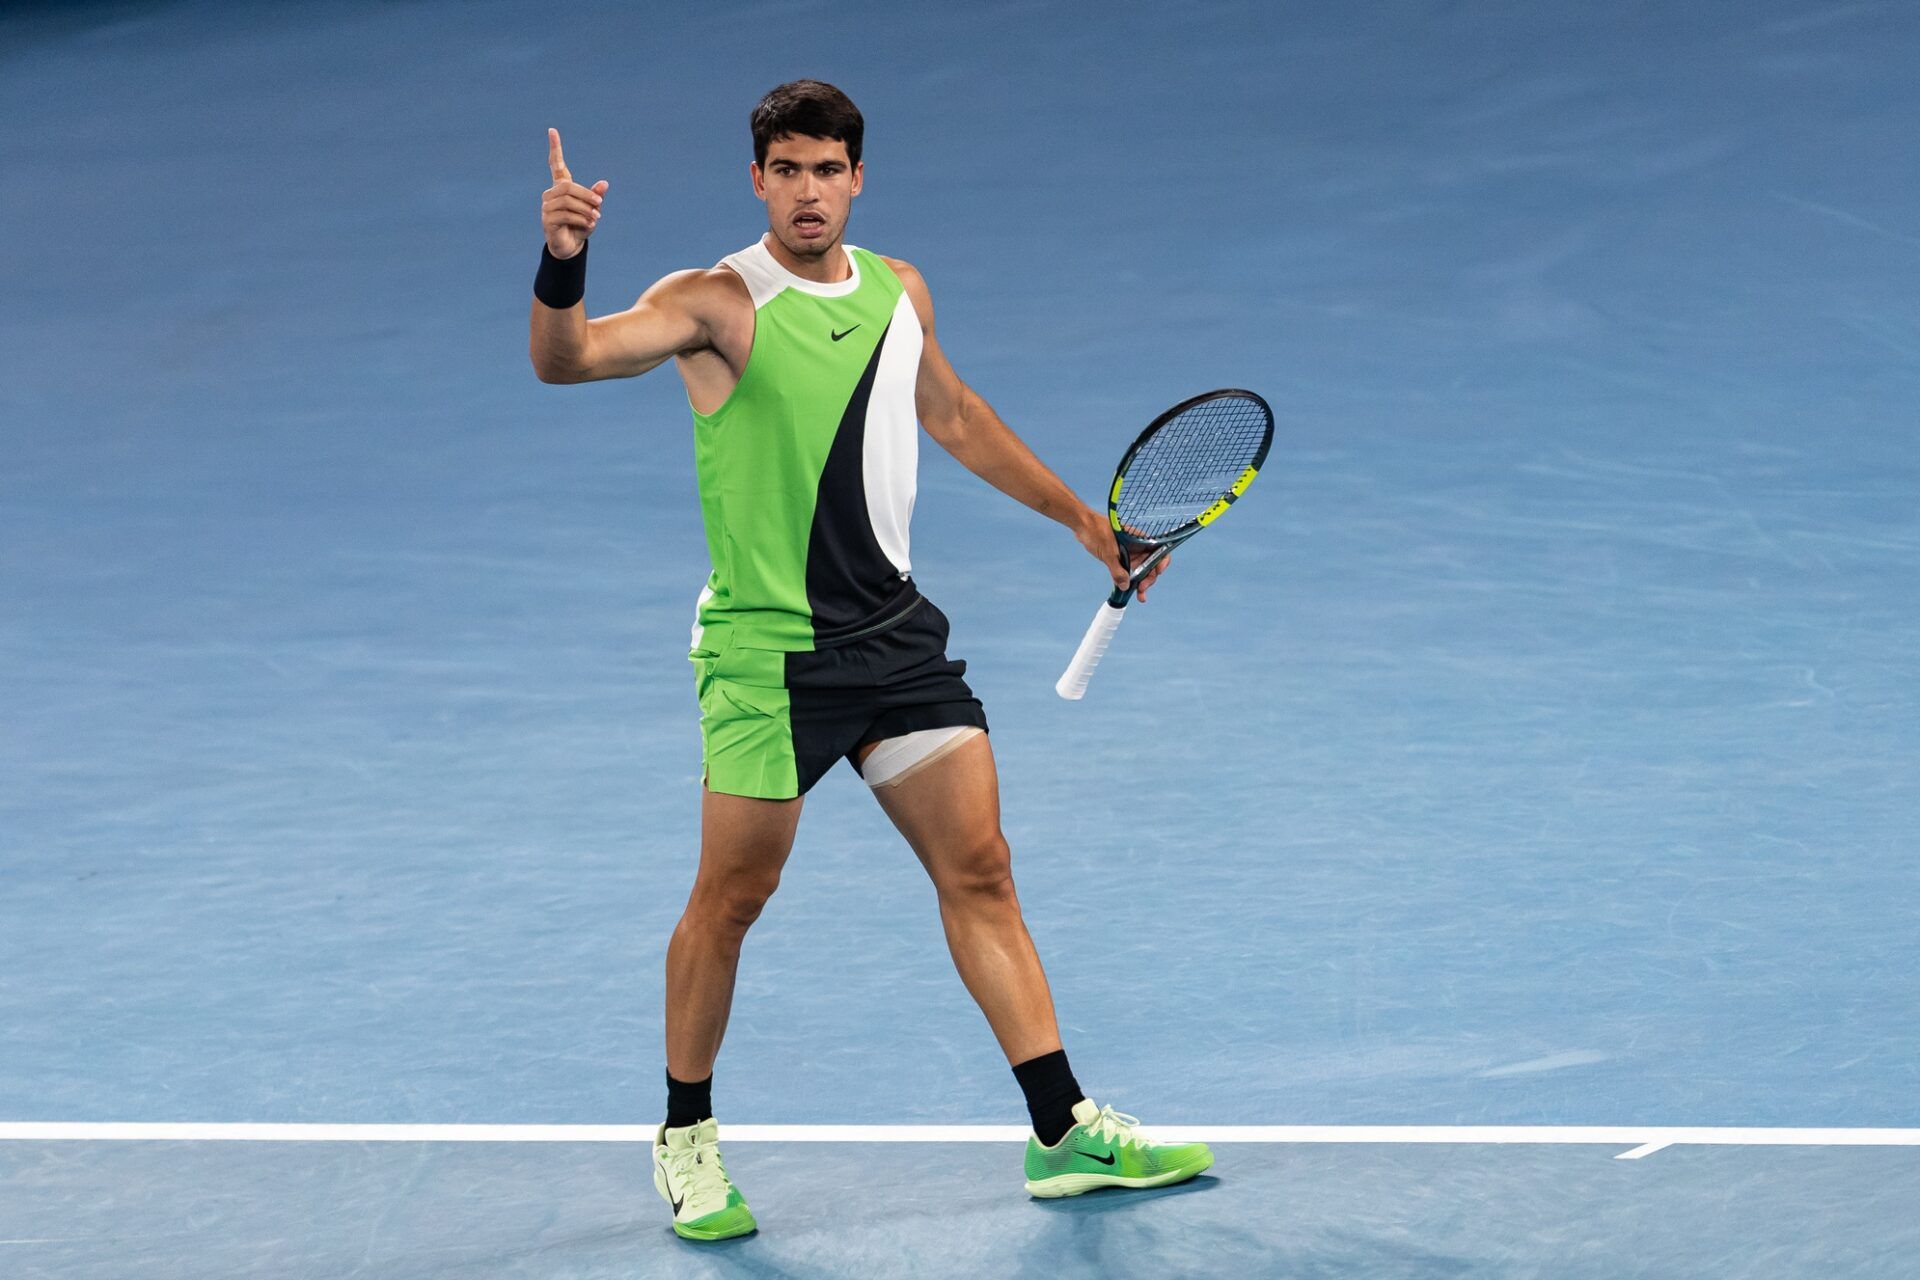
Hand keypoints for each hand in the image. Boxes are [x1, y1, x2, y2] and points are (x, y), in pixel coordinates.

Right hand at [542, 128, 607, 259]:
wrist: (571, 247)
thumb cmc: (581, 225)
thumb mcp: (592, 209)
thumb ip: (596, 196)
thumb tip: (605, 183)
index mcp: (561, 187)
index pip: (556, 164)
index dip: (555, 148)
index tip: (552, 131)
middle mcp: (551, 194)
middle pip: (568, 186)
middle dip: (586, 194)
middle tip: (599, 203)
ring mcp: (547, 207)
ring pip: (567, 201)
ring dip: (585, 209)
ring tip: (596, 218)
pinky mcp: (547, 220)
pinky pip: (565, 214)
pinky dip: (580, 218)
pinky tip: (589, 224)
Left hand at [1072, 508, 1172, 601]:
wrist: (1083, 526)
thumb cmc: (1097, 531)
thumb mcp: (1109, 552)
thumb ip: (1118, 570)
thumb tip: (1126, 586)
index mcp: (1140, 540)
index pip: (1159, 550)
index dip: (1162, 562)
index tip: (1158, 572)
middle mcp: (1138, 547)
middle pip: (1151, 565)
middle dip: (1149, 579)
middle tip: (1142, 590)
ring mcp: (1130, 554)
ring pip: (1141, 571)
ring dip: (1141, 583)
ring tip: (1140, 596)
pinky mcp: (1121, 559)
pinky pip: (1129, 572)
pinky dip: (1130, 581)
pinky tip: (1128, 591)